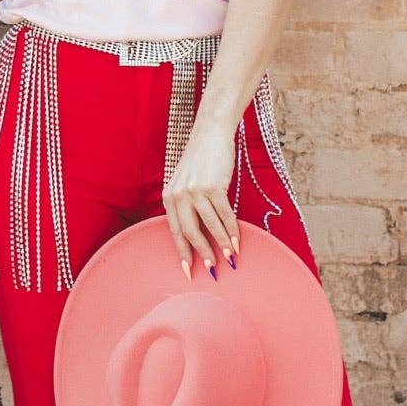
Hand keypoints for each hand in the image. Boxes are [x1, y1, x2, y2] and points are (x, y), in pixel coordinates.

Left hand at [163, 124, 239, 279]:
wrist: (211, 134)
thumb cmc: (200, 161)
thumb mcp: (185, 184)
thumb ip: (187, 206)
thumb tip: (200, 236)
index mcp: (169, 197)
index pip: (174, 231)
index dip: (182, 252)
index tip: (188, 271)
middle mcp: (179, 195)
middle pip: (190, 232)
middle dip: (202, 253)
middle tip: (212, 269)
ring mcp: (196, 191)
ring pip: (210, 226)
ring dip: (221, 244)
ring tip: (229, 258)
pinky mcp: (213, 186)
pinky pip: (224, 214)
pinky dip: (232, 230)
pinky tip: (237, 241)